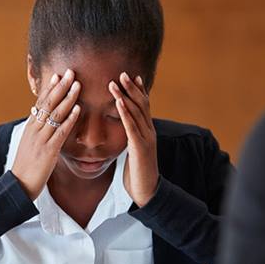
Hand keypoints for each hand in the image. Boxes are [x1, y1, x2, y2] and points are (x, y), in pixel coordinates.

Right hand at [11, 69, 80, 199]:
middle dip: (60, 87)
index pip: (40, 103)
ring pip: (55, 114)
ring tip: (77, 85)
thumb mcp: (28, 144)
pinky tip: (78, 109)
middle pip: (48, 104)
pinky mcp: (48, 150)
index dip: (49, 88)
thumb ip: (36, 130)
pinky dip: (70, 119)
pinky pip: (61, 131)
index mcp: (30, 127)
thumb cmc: (26, 166)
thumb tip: (39, 117)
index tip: (58, 75)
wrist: (19, 184)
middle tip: (70, 72)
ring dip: (67, 98)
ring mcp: (41, 139)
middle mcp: (34, 130)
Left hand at [109, 73, 157, 206]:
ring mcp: (146, 138)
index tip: (132, 76)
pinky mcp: (140, 147)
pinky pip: (131, 126)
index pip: (144, 107)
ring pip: (136, 112)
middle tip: (122, 72)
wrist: (146, 191)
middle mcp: (149, 131)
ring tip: (115, 82)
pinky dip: (125, 112)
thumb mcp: (134, 151)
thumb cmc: (137, 172)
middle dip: (131, 88)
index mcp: (147, 131)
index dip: (138, 91)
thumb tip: (125, 131)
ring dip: (125, 96)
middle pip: (141, 104)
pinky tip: (118, 102)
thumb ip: (131, 138)